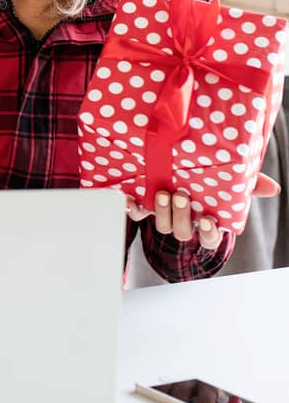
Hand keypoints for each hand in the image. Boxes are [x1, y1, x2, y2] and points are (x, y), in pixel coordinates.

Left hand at [124, 171, 280, 251]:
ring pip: (162, 225)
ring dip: (162, 212)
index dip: (209, 232)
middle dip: (181, 216)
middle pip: (182, 231)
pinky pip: (136, 213)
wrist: (168, 165)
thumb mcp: (226, 181)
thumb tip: (273, 188)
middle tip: (181, 196)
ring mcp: (163, 215)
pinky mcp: (143, 206)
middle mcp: (183, 220)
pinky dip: (132, 207)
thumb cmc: (204, 181)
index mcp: (204, 219)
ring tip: (162, 193)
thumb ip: (248, 184)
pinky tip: (129, 198)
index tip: (208, 220)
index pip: (210, 237)